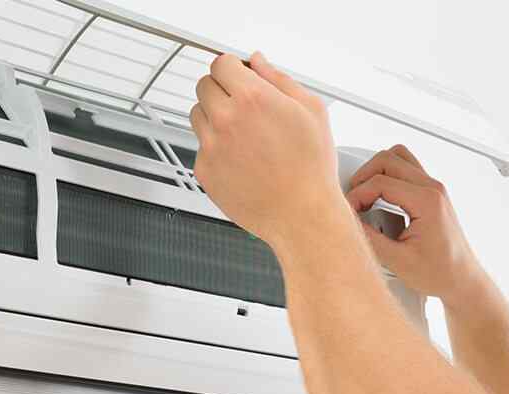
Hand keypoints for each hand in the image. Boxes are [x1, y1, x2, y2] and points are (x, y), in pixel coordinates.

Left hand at [188, 51, 348, 248]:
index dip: (232, 68)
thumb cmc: (311, 169)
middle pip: (205, 85)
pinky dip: (216, 148)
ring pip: (198, 115)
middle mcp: (226, 119)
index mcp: (252, 98)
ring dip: (214, 116)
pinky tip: (241, 159)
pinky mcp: (204, 171)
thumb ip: (278, 78)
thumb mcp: (310, 110)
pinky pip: (201, 147)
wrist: (302, 215)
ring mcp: (211, 146)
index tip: (238, 76)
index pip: (221, 63)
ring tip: (243, 135)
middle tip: (242, 106)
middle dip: (222, 89)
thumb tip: (258, 62)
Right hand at [344, 145, 488, 306]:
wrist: (462, 280)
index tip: (349, 211)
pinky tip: (381, 202)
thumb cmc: (441, 272)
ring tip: (366, 195)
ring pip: (399, 157)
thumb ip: (370, 238)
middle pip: (388, 159)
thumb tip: (350, 221)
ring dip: (377, 172)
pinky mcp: (432, 194)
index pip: (381, 182)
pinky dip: (389, 179)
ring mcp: (434, 189)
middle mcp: (433, 189)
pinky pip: (406, 171)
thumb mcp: (398, 260)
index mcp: (427, 201)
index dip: (358, 194)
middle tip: (354, 199)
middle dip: (364, 177)